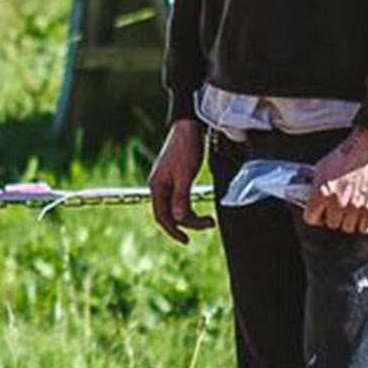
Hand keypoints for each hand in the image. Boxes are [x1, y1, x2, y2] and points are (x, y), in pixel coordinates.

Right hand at [148, 119, 213, 243]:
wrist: (189, 127)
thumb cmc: (186, 149)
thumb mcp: (185, 175)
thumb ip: (181, 197)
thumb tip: (179, 218)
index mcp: (157, 186)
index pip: (161, 216)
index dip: (173, 230)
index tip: (186, 240)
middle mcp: (160, 186)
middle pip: (171, 214)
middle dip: (189, 222)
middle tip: (209, 223)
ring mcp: (168, 183)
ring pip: (178, 208)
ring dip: (192, 215)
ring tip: (210, 219)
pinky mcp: (176, 179)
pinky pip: (182, 199)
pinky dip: (191, 206)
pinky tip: (202, 207)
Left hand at [304, 127, 367, 235]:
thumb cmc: (346, 154)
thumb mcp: (321, 167)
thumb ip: (312, 184)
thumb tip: (302, 194)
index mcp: (321, 192)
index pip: (311, 218)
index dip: (316, 215)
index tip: (320, 213)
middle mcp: (336, 202)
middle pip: (331, 224)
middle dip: (334, 217)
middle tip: (338, 208)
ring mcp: (354, 206)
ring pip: (348, 227)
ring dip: (349, 220)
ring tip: (351, 209)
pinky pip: (364, 227)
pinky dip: (363, 222)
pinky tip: (362, 212)